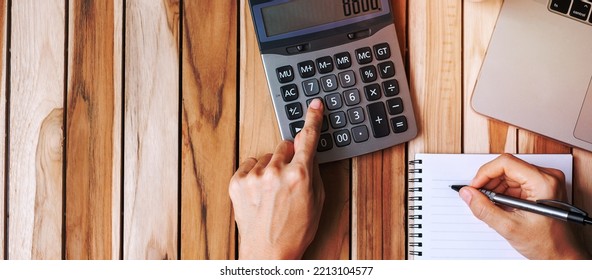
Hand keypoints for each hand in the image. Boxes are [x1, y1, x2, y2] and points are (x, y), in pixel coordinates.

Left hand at [229, 99, 324, 258]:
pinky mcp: (237, 182)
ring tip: (272, 191)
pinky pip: (249, 164)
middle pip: (284, 146)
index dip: (312, 119)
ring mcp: (254, 176)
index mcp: (299, 175)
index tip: (314, 105)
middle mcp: (276, 172)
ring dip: (271, 168)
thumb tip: (308, 151)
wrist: (267, 252)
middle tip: (289, 178)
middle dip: (289, 157)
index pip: (308, 138)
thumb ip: (312, 171)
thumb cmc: (295, 231)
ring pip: (267, 156)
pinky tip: (260, 191)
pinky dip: (255, 174)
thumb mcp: (316, 202)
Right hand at [458, 154, 589, 258]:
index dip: (485, 173)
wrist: (562, 255)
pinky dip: (503, 193)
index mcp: (543, 182)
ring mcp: (544, 181)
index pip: (506, 163)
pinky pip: (514, 182)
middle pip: (506, 168)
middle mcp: (546, 177)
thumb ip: (484, 209)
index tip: (474, 187)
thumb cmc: (548, 243)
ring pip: (508, 175)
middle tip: (479, 198)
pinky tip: (501, 207)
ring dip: (495, 189)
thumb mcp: (510, 227)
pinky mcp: (540, 187)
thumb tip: (468, 194)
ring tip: (492, 207)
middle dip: (489, 183)